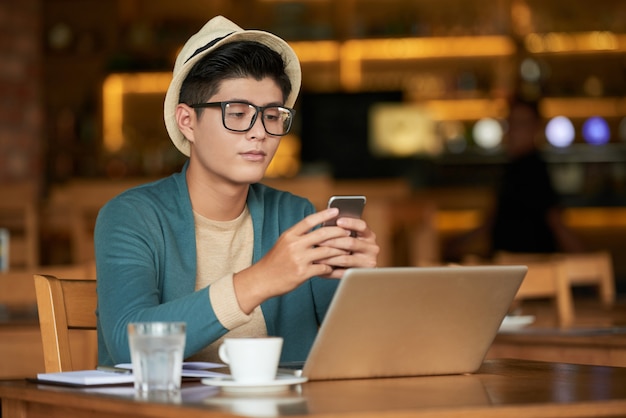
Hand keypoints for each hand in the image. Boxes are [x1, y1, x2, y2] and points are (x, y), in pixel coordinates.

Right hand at [233, 208, 356, 312]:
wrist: (261, 280)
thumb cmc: (274, 262)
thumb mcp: (283, 244)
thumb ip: (298, 237)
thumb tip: (318, 231)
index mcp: (289, 235)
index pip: (309, 220)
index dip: (324, 214)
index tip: (336, 211)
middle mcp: (294, 245)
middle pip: (322, 234)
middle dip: (338, 232)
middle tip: (348, 232)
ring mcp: (299, 259)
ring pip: (327, 251)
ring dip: (339, 251)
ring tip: (347, 250)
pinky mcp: (303, 273)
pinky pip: (324, 268)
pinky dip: (331, 267)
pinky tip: (334, 267)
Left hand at [315, 215, 378, 277]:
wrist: (361, 270)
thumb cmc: (351, 248)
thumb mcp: (353, 237)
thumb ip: (343, 231)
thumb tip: (326, 225)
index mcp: (369, 236)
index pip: (362, 226)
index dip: (350, 223)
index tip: (338, 221)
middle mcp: (372, 248)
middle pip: (351, 243)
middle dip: (333, 241)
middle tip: (318, 241)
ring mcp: (367, 262)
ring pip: (345, 259)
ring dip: (328, 257)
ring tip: (316, 255)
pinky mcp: (360, 274)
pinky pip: (342, 272)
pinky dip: (329, 269)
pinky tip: (320, 267)